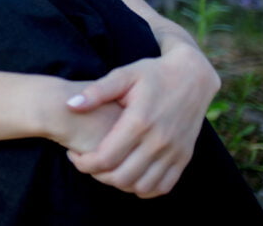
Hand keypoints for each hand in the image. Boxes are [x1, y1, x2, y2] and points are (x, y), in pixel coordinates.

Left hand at [63, 44, 217, 197]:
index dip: (84, 163)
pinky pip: (163, 187)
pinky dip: (143, 188)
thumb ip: (96, 92)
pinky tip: (130, 174)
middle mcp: (159, 141)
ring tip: (106, 168)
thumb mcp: (123, 75)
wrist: (192, 76)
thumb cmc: (152, 74)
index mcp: (139, 121)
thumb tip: (70, 105)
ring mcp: (174, 152)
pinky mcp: (184, 157)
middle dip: (97, 175)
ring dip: (119, 184)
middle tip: (87, 162)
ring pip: (142, 187)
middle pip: (121, 177)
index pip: (105, 158)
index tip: (73, 155)